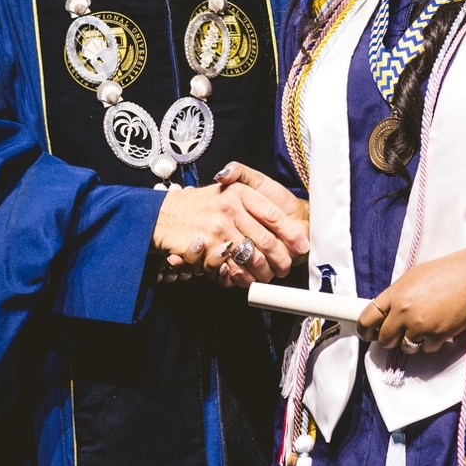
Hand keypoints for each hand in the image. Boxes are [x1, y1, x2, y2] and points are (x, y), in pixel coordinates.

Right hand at [152, 178, 308, 287]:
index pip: (273, 216)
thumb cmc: (199, 205)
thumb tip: (283, 217)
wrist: (163, 214)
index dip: (291, 234)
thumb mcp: (227, 187)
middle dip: (280, 259)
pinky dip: (241, 277)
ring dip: (263, 272)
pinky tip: (245, 278)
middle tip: (285, 268)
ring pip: (252, 258)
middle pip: (266, 240)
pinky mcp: (207, 247)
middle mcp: (231, 208)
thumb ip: (253, 194)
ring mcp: (218, 228)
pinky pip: (232, 268)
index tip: (301, 247)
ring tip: (266, 276)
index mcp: (240, 192)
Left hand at [356, 241, 465, 352]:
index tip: (366, 335)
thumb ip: (397, 296)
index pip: (367, 317)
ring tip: (422, 329)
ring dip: (411, 343)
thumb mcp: (412, 278)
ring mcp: (419, 325)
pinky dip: (431, 342)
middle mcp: (403, 311)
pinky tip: (438, 328)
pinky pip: (426, 348)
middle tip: (398, 335)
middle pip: (384, 338)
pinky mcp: (436, 335)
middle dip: (389, 340)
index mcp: (394, 294)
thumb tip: (385, 313)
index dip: (364, 330)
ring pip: (405, 347)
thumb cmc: (442, 274)